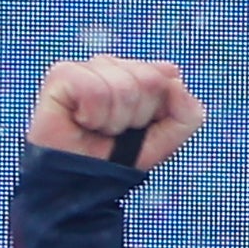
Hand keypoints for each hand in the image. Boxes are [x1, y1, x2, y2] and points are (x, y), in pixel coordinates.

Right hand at [29, 57, 206, 171]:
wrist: (82, 182)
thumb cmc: (120, 158)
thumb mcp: (167, 141)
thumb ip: (187, 113)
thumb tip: (176, 79)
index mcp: (135, 74)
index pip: (164, 77)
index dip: (156, 112)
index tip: (138, 128)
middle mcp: (109, 66)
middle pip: (148, 79)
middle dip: (138, 116)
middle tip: (116, 131)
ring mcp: (85, 68)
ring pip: (123, 86)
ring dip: (115, 120)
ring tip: (98, 128)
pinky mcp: (61, 75)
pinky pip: (94, 90)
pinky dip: (93, 116)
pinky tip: (82, 121)